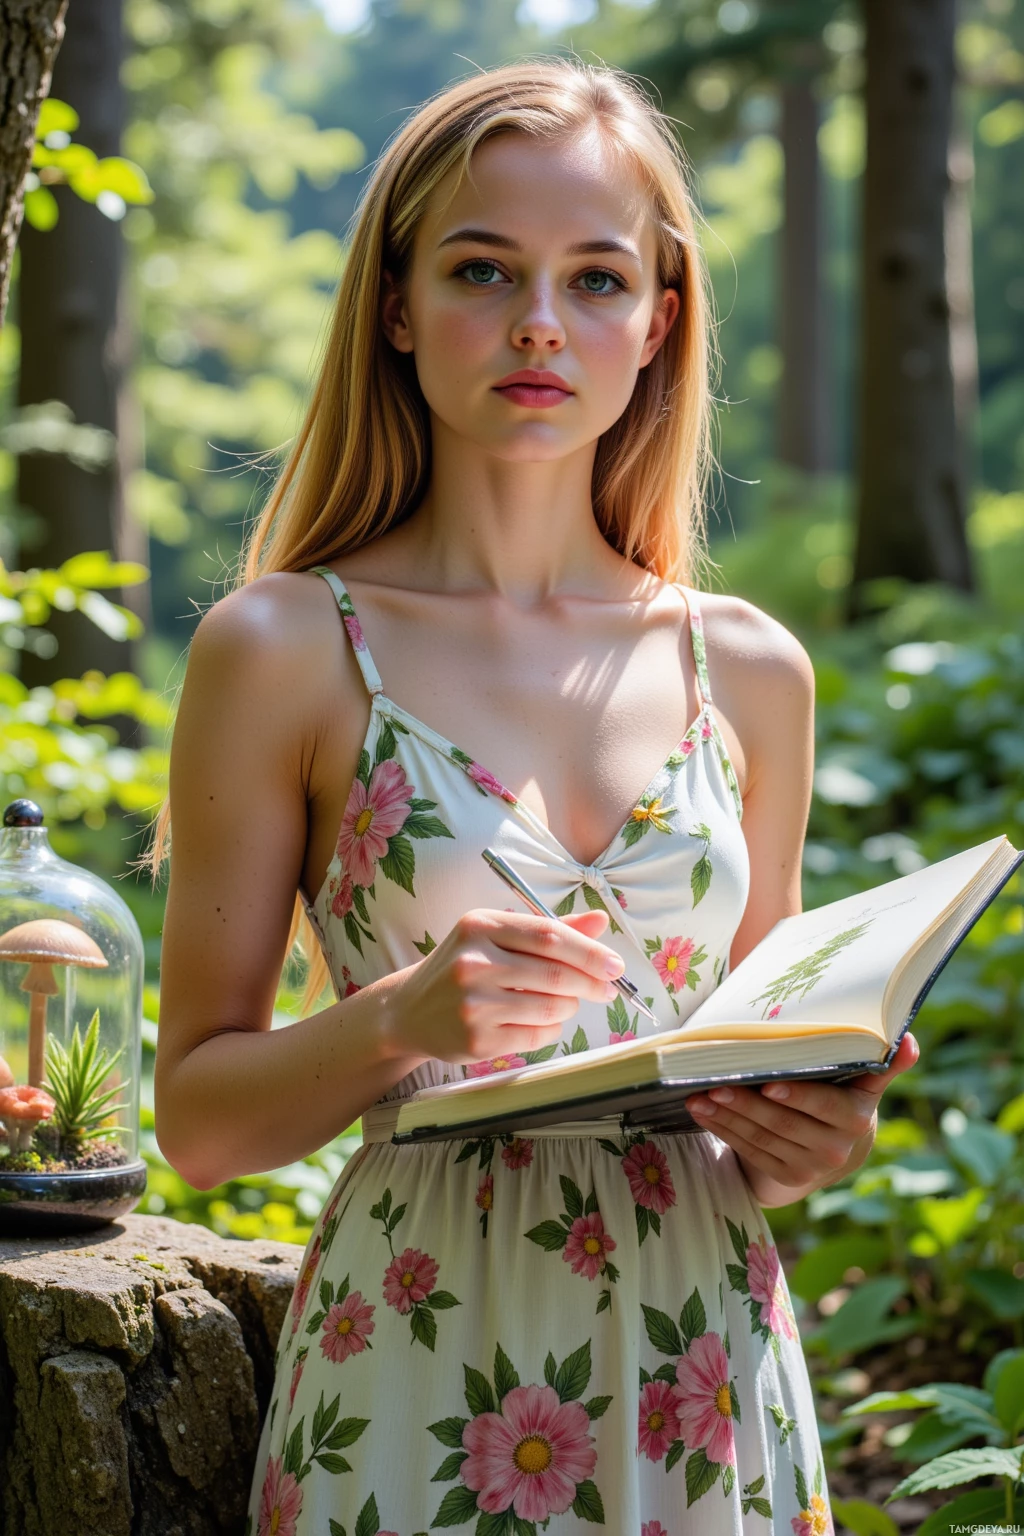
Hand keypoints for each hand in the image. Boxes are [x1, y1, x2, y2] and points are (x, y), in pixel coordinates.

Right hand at [384, 906, 623, 1067]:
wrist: (410, 1010)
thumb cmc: (462, 966)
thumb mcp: (496, 936)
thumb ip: (548, 929)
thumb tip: (600, 921)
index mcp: (480, 926)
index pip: (549, 936)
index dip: (590, 952)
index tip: (615, 965)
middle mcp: (473, 962)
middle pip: (555, 974)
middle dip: (591, 983)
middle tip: (606, 989)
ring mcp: (473, 1004)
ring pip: (551, 1007)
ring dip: (571, 1007)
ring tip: (566, 1002)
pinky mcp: (477, 1040)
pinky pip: (537, 1035)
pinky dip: (552, 1028)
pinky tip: (542, 1021)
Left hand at [685, 1032, 920, 1206]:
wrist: (839, 1150)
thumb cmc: (844, 1098)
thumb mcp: (865, 1082)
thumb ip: (883, 1063)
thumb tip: (909, 1039)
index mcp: (856, 1116)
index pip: (824, 1106)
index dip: (797, 1097)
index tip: (769, 1085)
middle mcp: (837, 1148)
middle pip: (784, 1123)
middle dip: (746, 1103)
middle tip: (715, 1083)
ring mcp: (810, 1168)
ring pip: (762, 1138)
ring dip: (727, 1116)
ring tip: (699, 1095)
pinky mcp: (787, 1179)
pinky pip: (750, 1151)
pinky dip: (724, 1130)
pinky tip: (703, 1112)